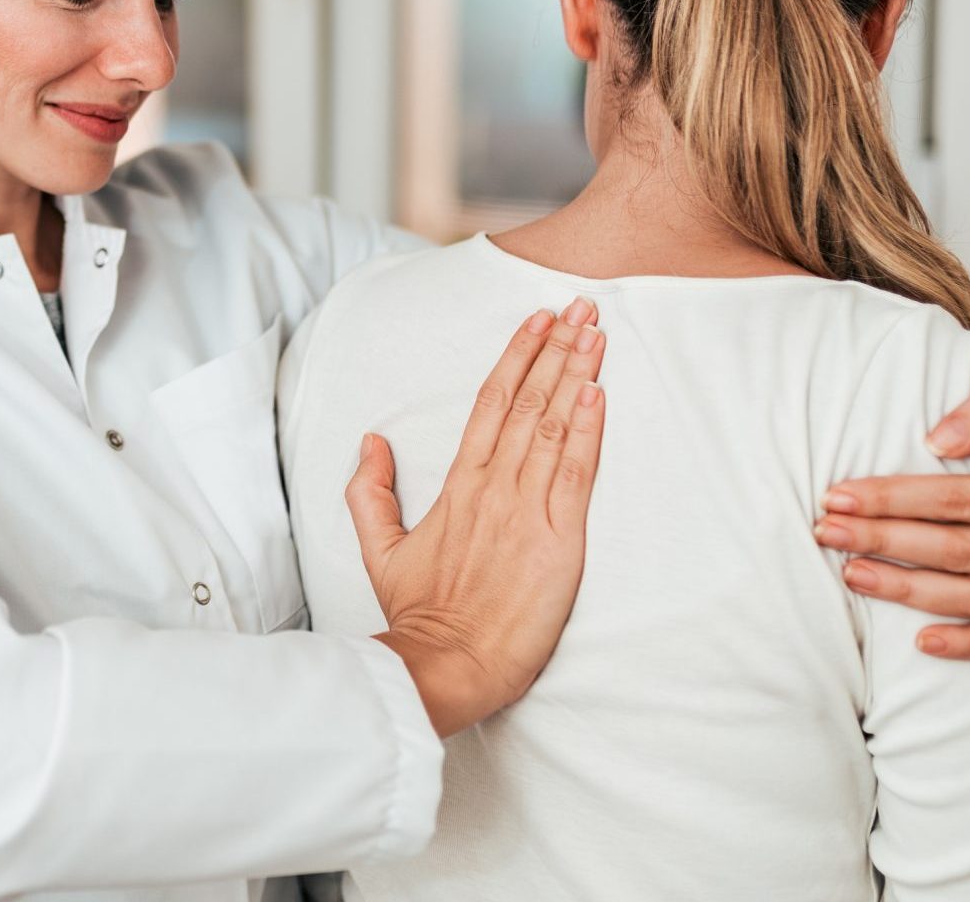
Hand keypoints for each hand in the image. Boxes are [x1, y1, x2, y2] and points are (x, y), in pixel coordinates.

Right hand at [350, 297, 606, 736]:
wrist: (449, 663)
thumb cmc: (421, 615)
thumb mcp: (381, 551)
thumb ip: (370, 493)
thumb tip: (371, 442)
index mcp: (458, 486)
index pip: (490, 404)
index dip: (516, 358)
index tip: (536, 320)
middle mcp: (493, 487)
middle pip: (528, 402)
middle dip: (556, 349)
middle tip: (580, 306)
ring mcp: (527, 510)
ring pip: (554, 425)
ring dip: (577, 374)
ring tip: (595, 332)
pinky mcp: (559, 539)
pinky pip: (575, 471)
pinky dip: (587, 428)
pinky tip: (599, 392)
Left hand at [816, 372, 969, 658]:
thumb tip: (938, 442)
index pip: (959, 501)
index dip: (893, 498)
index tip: (838, 495)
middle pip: (957, 551)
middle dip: (883, 541)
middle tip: (827, 532)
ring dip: (906, 591)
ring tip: (850, 573)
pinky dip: (965, 645)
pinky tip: (918, 642)